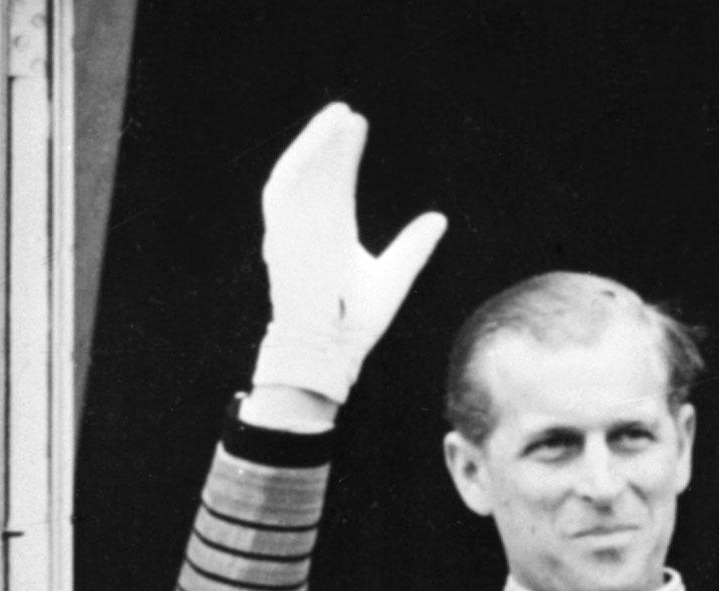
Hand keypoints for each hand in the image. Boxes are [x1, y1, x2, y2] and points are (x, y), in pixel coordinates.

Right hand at [251, 102, 447, 404]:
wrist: (329, 350)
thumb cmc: (355, 323)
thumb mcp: (393, 277)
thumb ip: (413, 248)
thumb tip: (439, 218)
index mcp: (331, 235)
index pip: (335, 183)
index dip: (344, 153)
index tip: (359, 124)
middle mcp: (310, 229)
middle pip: (317, 173)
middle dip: (330, 142)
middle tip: (349, 112)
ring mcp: (293, 233)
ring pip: (298, 175)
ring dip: (313, 144)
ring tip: (336, 116)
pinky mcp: (280, 239)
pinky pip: (282, 192)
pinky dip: (296, 164)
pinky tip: (315, 142)